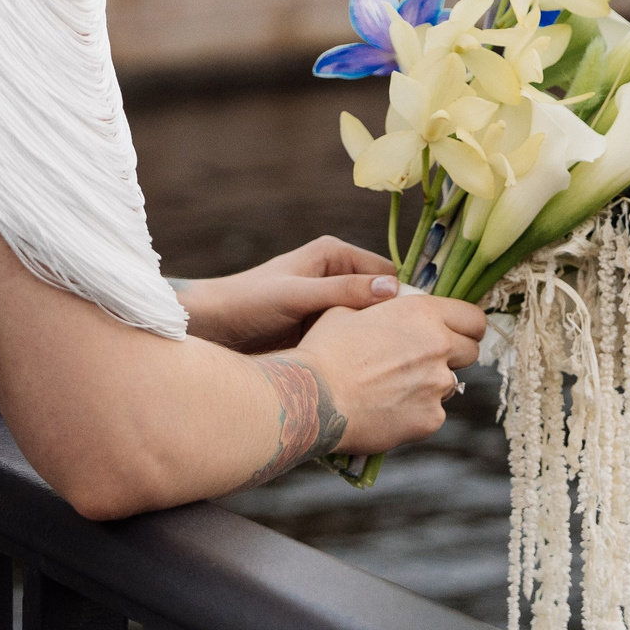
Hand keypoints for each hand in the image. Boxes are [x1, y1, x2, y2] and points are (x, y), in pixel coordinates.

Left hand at [174, 236, 398, 352]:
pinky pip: (351, 340)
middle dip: (392, 324)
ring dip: (375, 342)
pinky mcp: (321, 330)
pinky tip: (366, 373)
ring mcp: (329, 305)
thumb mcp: (297, 295)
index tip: (418, 329)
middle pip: (381, 300)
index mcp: (335, 255)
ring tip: (389, 368)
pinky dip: (358, 354)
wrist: (210, 328)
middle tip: (409, 354)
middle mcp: (337, 277)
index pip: (387, 274)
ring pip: (368, 324)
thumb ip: (343, 291)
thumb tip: (393, 288)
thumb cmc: (248, 302)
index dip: (403, 299)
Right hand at [276, 294, 487, 459]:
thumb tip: (391, 300)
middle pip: (470, 352)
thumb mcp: (348, 309)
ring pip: (449, 385)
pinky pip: (433, 413)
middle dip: (452, 356)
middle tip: (422, 362)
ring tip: (393, 388)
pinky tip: (387, 410)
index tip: (454, 333)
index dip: (466, 326)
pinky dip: (416, 413)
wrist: (314, 398)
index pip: (474, 318)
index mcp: (423, 313)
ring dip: (431, 385)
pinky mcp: (431, 419)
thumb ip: (381, 304)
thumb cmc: (325, 350)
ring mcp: (437, 385)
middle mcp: (439, 346)